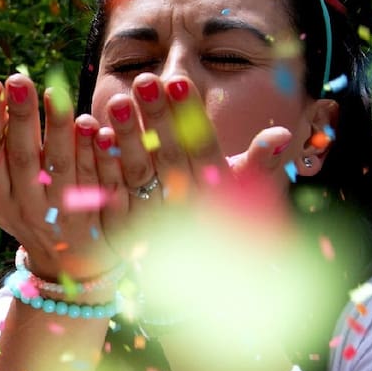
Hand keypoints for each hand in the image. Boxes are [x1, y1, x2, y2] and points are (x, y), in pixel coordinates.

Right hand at [0, 74, 118, 281]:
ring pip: (60, 168)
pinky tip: (95, 125)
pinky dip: (95, 153)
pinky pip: (96, 180)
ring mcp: (63, 210)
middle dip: (19, 118)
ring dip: (57, 130)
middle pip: (22, 158)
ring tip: (55, 92)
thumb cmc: (28, 219)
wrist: (70, 267)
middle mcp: (29, 205)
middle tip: (18, 79)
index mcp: (0, 198)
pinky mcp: (97, 212)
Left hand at [96, 73, 293, 261]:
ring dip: (125, 137)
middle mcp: (186, 208)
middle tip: (143, 80)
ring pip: (137, 174)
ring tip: (113, 99)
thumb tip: (281, 134)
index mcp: (215, 194)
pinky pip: (109, 195)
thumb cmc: (228, 227)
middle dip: (155, 117)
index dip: (190, 116)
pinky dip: (99, 165)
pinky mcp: (124, 231)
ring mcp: (154, 221)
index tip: (178, 81)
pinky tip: (90, 133)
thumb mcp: (246, 197)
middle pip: (168, 156)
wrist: (202, 290)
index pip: (202, 148)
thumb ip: (257, 165)